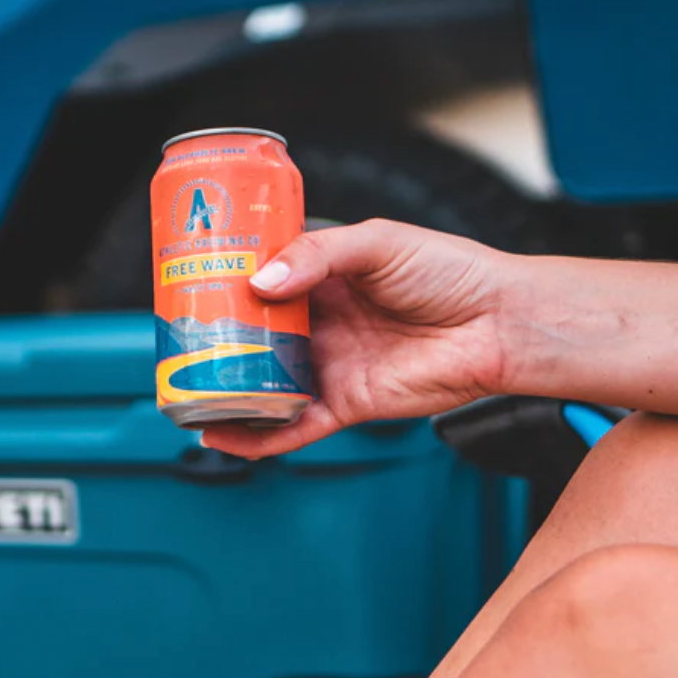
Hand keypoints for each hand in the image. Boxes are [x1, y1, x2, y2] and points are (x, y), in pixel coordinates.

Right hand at [202, 219, 514, 457]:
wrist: (502, 323)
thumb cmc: (453, 272)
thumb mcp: (379, 241)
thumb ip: (319, 254)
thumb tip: (263, 282)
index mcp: (323, 278)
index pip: (260, 282)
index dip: (224, 285)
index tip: (189, 286)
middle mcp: (320, 325)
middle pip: (254, 337)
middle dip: (214, 342)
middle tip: (176, 342)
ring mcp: (330, 366)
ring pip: (265, 385)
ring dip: (226, 392)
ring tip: (185, 393)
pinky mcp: (347, 405)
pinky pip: (294, 426)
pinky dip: (257, 436)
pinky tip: (222, 436)